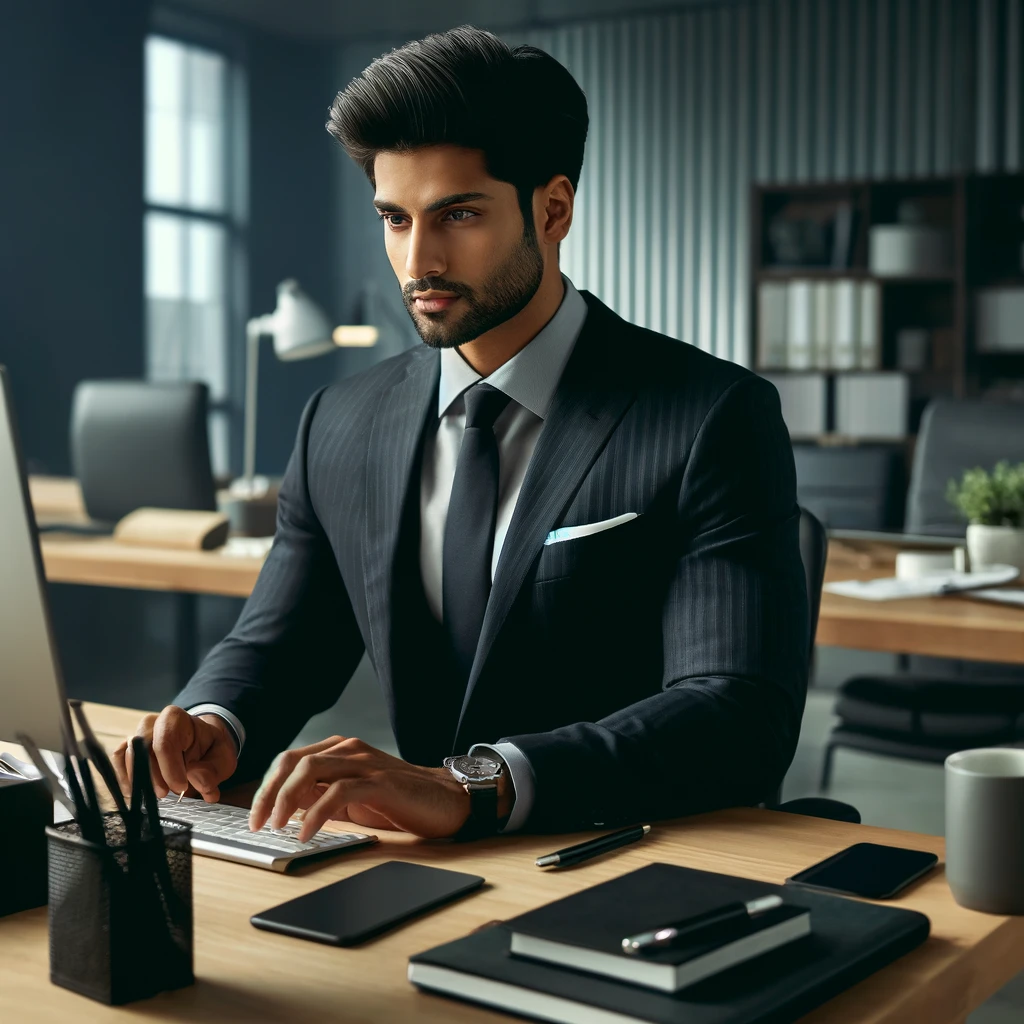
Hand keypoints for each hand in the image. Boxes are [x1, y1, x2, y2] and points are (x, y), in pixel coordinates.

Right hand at [111, 705, 237, 802]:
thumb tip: (198, 779)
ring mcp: (138, 734)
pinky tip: (134, 793)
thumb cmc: (210, 749)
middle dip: (152, 773)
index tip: (181, 787)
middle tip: (165, 794)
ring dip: (137, 778)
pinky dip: (123, 777)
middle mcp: (153, 723)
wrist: (202, 744)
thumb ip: (212, 770)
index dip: (170, 766)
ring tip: (151, 797)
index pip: (166, 739)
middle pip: (141, 745)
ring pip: (126, 752)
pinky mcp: (129, 749)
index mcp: (176, 719)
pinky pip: (117, 759)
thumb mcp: (222, 758)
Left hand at [249, 736, 503, 842]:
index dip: (268, 787)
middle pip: (293, 761)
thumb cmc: (401, 801)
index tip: (256, 816)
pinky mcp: (380, 782)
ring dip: (286, 799)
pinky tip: (307, 833)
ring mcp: (365, 763)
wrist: (447, 801)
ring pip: (310, 770)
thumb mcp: (354, 799)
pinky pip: (338, 791)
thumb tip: (288, 808)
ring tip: (278, 827)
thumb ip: (323, 796)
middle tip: (259, 824)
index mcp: (340, 750)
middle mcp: (350, 749)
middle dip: (269, 793)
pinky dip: (315, 812)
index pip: (290, 760)